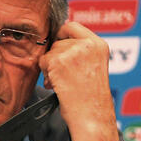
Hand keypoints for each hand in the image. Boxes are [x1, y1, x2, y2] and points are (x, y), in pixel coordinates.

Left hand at [38, 21, 118, 140]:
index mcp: (98, 44)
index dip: (60, 34)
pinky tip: (56, 84)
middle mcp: (87, 44)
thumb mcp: (92, 65)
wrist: (90, 114)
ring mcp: (72, 52)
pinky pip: (42, 62)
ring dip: (50, 67)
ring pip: (49, 52)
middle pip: (57, 41)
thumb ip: (79, 51)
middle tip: (62, 75)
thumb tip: (55, 43)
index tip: (57, 45)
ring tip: (61, 82)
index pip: (71, 26)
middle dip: (55, 57)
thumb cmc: (89, 96)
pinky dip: (45, 73)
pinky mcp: (58, 61)